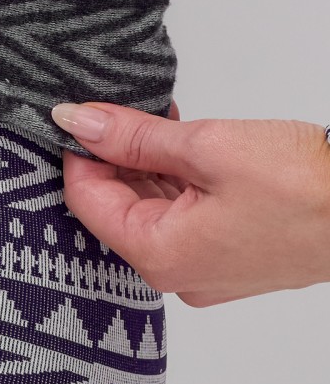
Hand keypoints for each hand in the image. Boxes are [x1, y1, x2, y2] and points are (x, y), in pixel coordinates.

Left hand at [51, 99, 329, 306]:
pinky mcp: (230, 257)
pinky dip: (175, 179)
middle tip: (119, 108)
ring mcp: (205, 270)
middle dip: (112, 156)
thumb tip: (77, 122)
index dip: (78, 153)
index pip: (86, 201)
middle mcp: (176, 275)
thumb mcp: (207, 148)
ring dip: (144, 163)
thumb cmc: (306, 188)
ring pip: (150, 209)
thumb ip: (134, 136)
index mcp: (159, 256)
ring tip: (154, 118)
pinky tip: (180, 142)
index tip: (79, 114)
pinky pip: (182, 217)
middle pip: (115, 208)